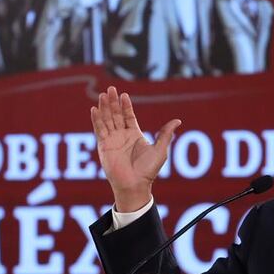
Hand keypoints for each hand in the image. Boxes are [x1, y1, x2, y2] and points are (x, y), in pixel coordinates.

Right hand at [90, 86, 180, 211]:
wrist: (135, 184)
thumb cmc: (148, 170)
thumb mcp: (160, 150)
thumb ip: (166, 134)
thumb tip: (178, 121)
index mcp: (134, 135)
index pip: (128, 116)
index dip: (126, 106)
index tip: (124, 95)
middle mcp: (122, 136)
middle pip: (116, 115)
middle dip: (113, 102)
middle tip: (111, 89)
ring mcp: (112, 140)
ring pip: (107, 120)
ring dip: (104, 108)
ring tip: (103, 95)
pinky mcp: (104, 146)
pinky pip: (99, 130)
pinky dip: (96, 120)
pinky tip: (94, 109)